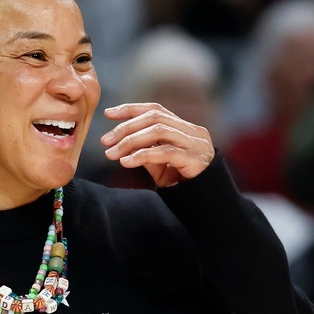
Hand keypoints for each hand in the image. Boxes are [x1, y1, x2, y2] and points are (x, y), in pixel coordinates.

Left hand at [100, 103, 214, 187]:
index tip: (108, 113)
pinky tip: (126, 162)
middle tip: (105, 140)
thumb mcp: (160, 165)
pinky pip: (164, 152)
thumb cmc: (183, 182)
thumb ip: (145, 151)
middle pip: (155, 118)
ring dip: (130, 140)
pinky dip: (142, 155)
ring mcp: (196, 144)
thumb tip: (120, 143)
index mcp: (185, 128)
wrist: (208, 203)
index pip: (156, 110)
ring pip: (158, 131)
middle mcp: (193, 131)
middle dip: (126, 127)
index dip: (131, 109)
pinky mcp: (195, 160)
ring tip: (112, 153)